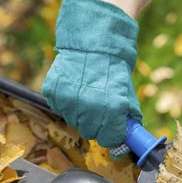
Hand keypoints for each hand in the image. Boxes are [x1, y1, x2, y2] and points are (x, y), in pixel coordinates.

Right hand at [42, 0, 141, 148]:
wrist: (93, 42)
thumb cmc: (113, 69)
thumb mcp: (127, 93)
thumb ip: (127, 118)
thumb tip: (128, 140)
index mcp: (113, 109)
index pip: (109, 139)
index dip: (111, 135)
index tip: (111, 129)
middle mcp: (90, 108)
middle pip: (89, 133)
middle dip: (95, 125)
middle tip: (98, 109)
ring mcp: (69, 101)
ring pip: (73, 122)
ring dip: (80, 114)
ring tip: (85, 94)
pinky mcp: (53, 93)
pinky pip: (59, 108)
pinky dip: (66, 102)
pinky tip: (73, 87)